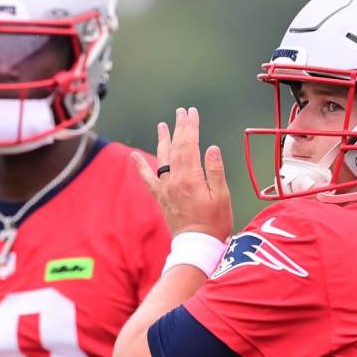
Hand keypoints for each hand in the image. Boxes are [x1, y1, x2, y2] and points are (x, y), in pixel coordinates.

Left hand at [132, 107, 233, 240]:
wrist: (197, 245)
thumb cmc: (214, 223)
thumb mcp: (222, 197)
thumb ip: (215, 171)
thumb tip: (211, 148)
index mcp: (191, 178)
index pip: (190, 145)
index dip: (191, 127)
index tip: (192, 112)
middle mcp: (175, 180)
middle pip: (176, 147)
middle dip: (179, 127)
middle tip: (182, 111)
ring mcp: (166, 188)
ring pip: (162, 158)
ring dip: (163, 140)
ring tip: (163, 125)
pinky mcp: (161, 197)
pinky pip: (148, 179)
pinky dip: (141, 166)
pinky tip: (134, 156)